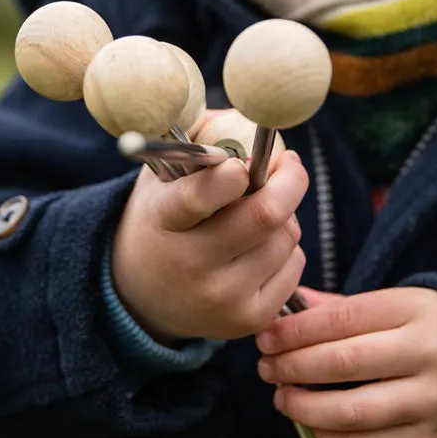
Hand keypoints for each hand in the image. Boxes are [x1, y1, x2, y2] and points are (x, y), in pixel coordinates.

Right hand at [110, 110, 307, 342]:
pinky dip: (287, 246)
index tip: (244, 161)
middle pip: (264, 216)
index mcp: (162, 220)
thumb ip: (201, 138)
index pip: (198, 197)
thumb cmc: (163, 219)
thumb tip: (248, 117)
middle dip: (289, 181)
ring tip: (260, 213)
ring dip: (285, 215)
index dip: (231, 175)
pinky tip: (261, 246)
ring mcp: (221, 298)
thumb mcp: (162, 176)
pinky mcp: (247, 319)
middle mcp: (190, 264)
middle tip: (289, 163)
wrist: (141, 297)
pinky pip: (295, 265)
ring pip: (285, 237)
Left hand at [255, 286, 436, 437]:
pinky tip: (312, 421)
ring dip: (305, 405)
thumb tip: (293, 305)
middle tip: (266, 366)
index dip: (297, 329)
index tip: (266, 335)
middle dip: (292, 365)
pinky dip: (331, 434)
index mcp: (417, 309)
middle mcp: (427, 352)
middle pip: (342, 362)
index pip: (343, 318)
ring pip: (352, 410)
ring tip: (282, 396)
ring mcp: (431, 398)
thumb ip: (347, 308)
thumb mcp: (403, 304)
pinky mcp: (431, 437)